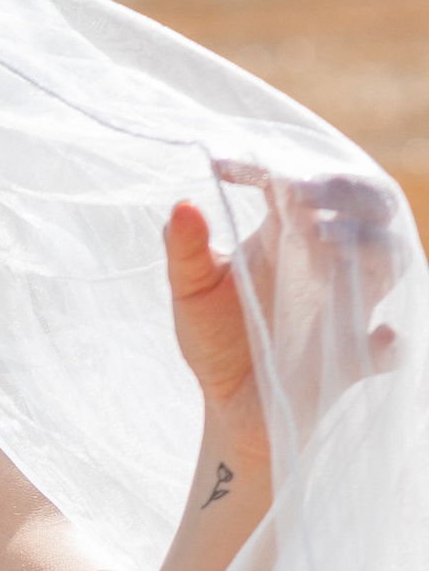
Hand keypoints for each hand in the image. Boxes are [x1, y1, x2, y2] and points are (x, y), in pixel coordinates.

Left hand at [168, 167, 401, 450]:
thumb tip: (179, 207)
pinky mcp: (352, 359)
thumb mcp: (192, 292)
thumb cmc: (216, 338)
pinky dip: (388, 342)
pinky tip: (376, 337)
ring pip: (391, 260)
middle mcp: (331, 262)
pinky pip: (388, 348)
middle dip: (346, 190)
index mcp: (292, 236)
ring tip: (326, 241)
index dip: (270, 166)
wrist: (229, 404)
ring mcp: (348, 307)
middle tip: (304, 192)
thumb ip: (186, 252)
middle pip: (371, 205)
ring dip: (368, 245)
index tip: (224, 167)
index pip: (300, 183)